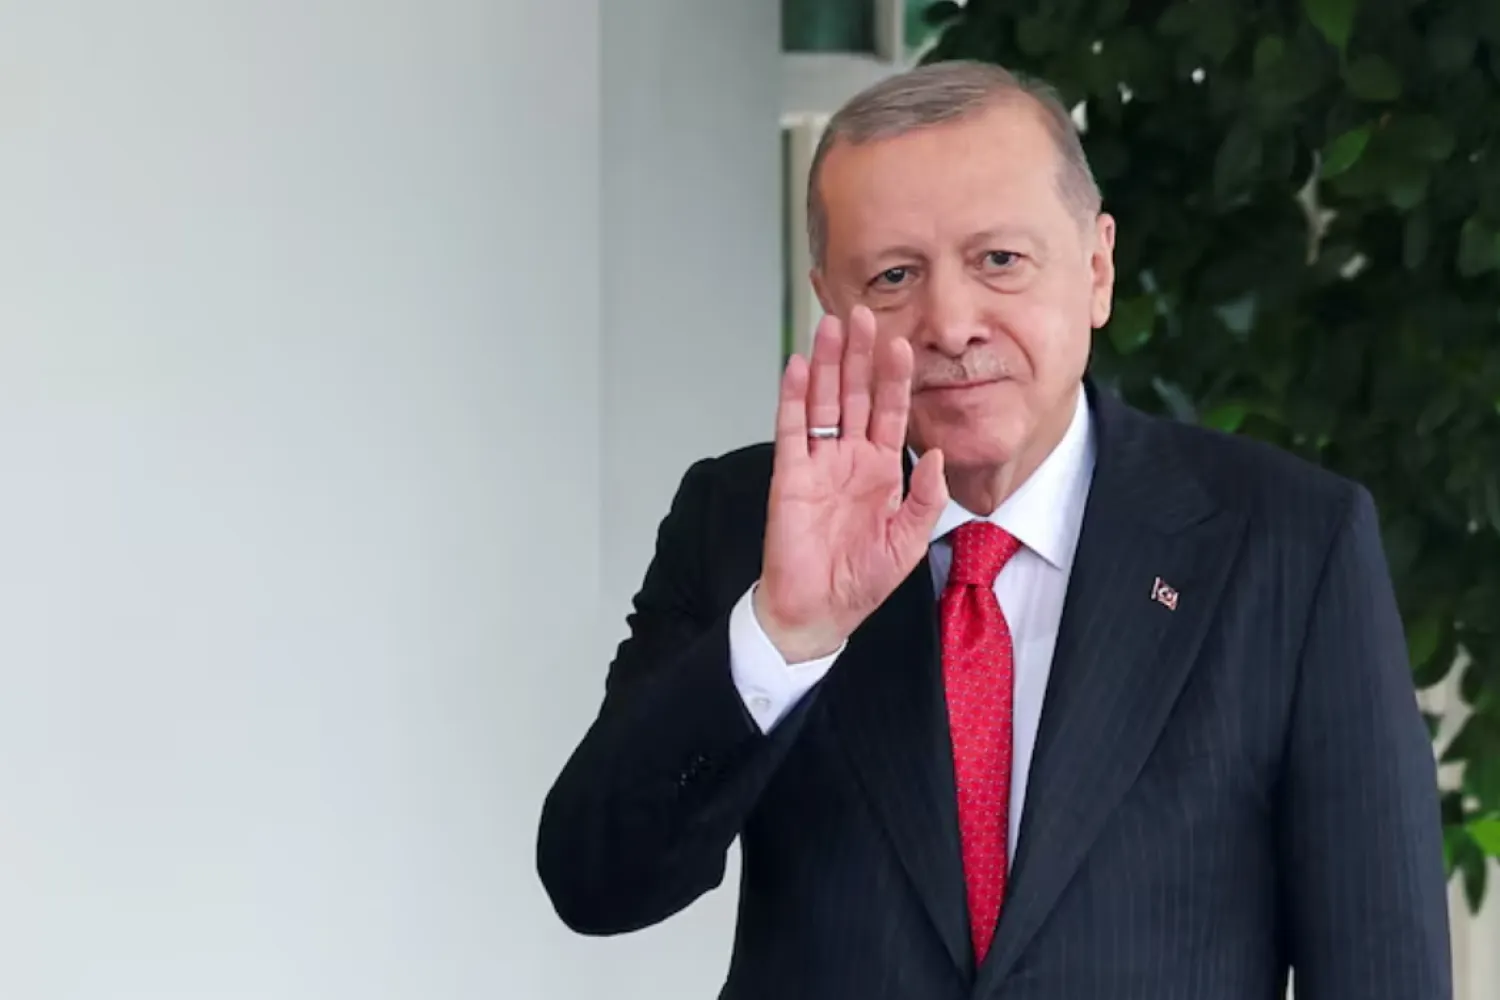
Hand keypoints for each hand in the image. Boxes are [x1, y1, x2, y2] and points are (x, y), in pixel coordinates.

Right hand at [754, 306, 948, 662]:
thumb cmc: (861, 580)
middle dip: (858, 354)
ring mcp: (818, 463)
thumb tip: (932, 452)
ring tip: (830, 325)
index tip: (901, 342)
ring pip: (822, 400)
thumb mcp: (907, 541)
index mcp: (881, 469)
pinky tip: (797, 366)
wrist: (818, 611)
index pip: (890, 411)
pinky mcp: (789, 475)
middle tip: (862, 313)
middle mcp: (849, 457)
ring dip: (825, 363)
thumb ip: (923, 497)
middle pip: (854, 393)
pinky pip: (791, 429)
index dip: (895, 377)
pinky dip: (792, 396)